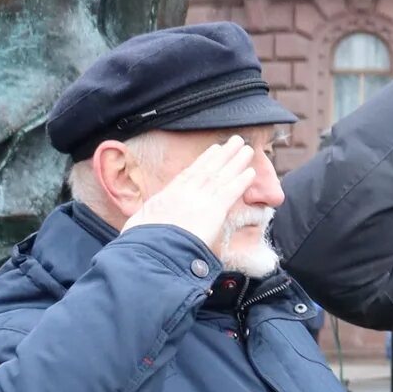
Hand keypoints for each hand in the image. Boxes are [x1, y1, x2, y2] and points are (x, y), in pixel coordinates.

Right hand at [124, 136, 257, 255]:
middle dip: (222, 154)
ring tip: (246, 148)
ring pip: (221, 176)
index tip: (213, 150)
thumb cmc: (142, 244)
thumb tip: (147, 225)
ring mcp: (199, 199)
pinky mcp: (213, 210)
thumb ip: (150, 221)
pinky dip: (241, 181)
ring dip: (235, 161)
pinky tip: (251, 172)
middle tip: (235, 141)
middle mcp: (184, 193)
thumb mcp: (141, 226)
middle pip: (207, 169)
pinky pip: (230, 192)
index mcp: (166, 197)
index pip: (188, 175)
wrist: (151, 250)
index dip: (203, 161)